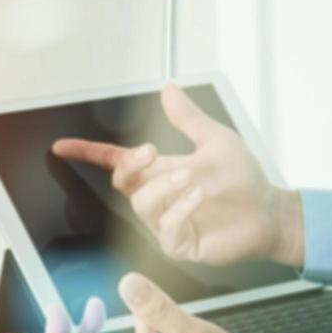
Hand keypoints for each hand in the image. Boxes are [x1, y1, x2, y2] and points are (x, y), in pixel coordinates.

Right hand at [51, 83, 304, 266]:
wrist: (268, 212)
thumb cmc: (242, 180)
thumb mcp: (216, 140)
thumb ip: (188, 119)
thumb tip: (168, 89)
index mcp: (159, 172)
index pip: (116, 162)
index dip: (88, 154)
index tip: (63, 147)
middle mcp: (157, 196)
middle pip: (121, 182)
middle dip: (131, 166)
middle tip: (152, 151)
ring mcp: (165, 222)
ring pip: (141, 205)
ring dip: (162, 186)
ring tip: (191, 177)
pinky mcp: (179, 243)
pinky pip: (165, 228)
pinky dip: (179, 209)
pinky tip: (198, 196)